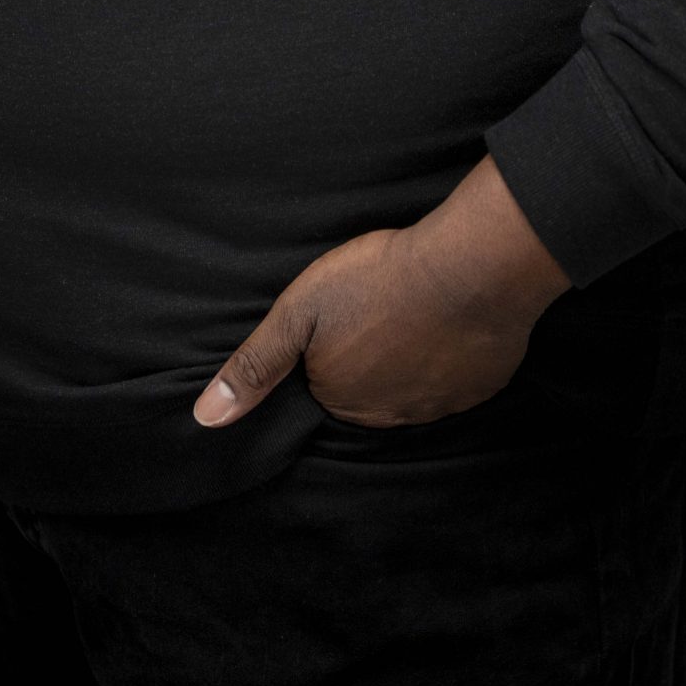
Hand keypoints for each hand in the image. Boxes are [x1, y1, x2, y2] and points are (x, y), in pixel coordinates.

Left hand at [192, 155, 569, 430]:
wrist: (468, 266)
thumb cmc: (378, 280)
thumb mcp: (300, 311)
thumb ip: (255, 364)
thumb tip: (205, 418)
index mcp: (342, 400)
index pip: (327, 385)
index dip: (333, 348)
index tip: (346, 317)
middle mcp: (390, 416)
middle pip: (371, 391)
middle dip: (372, 358)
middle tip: (379, 308)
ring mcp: (440, 406)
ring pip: (415, 387)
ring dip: (413, 359)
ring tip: (412, 312)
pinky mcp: (480, 388)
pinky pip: (457, 379)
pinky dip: (452, 356)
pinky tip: (448, 322)